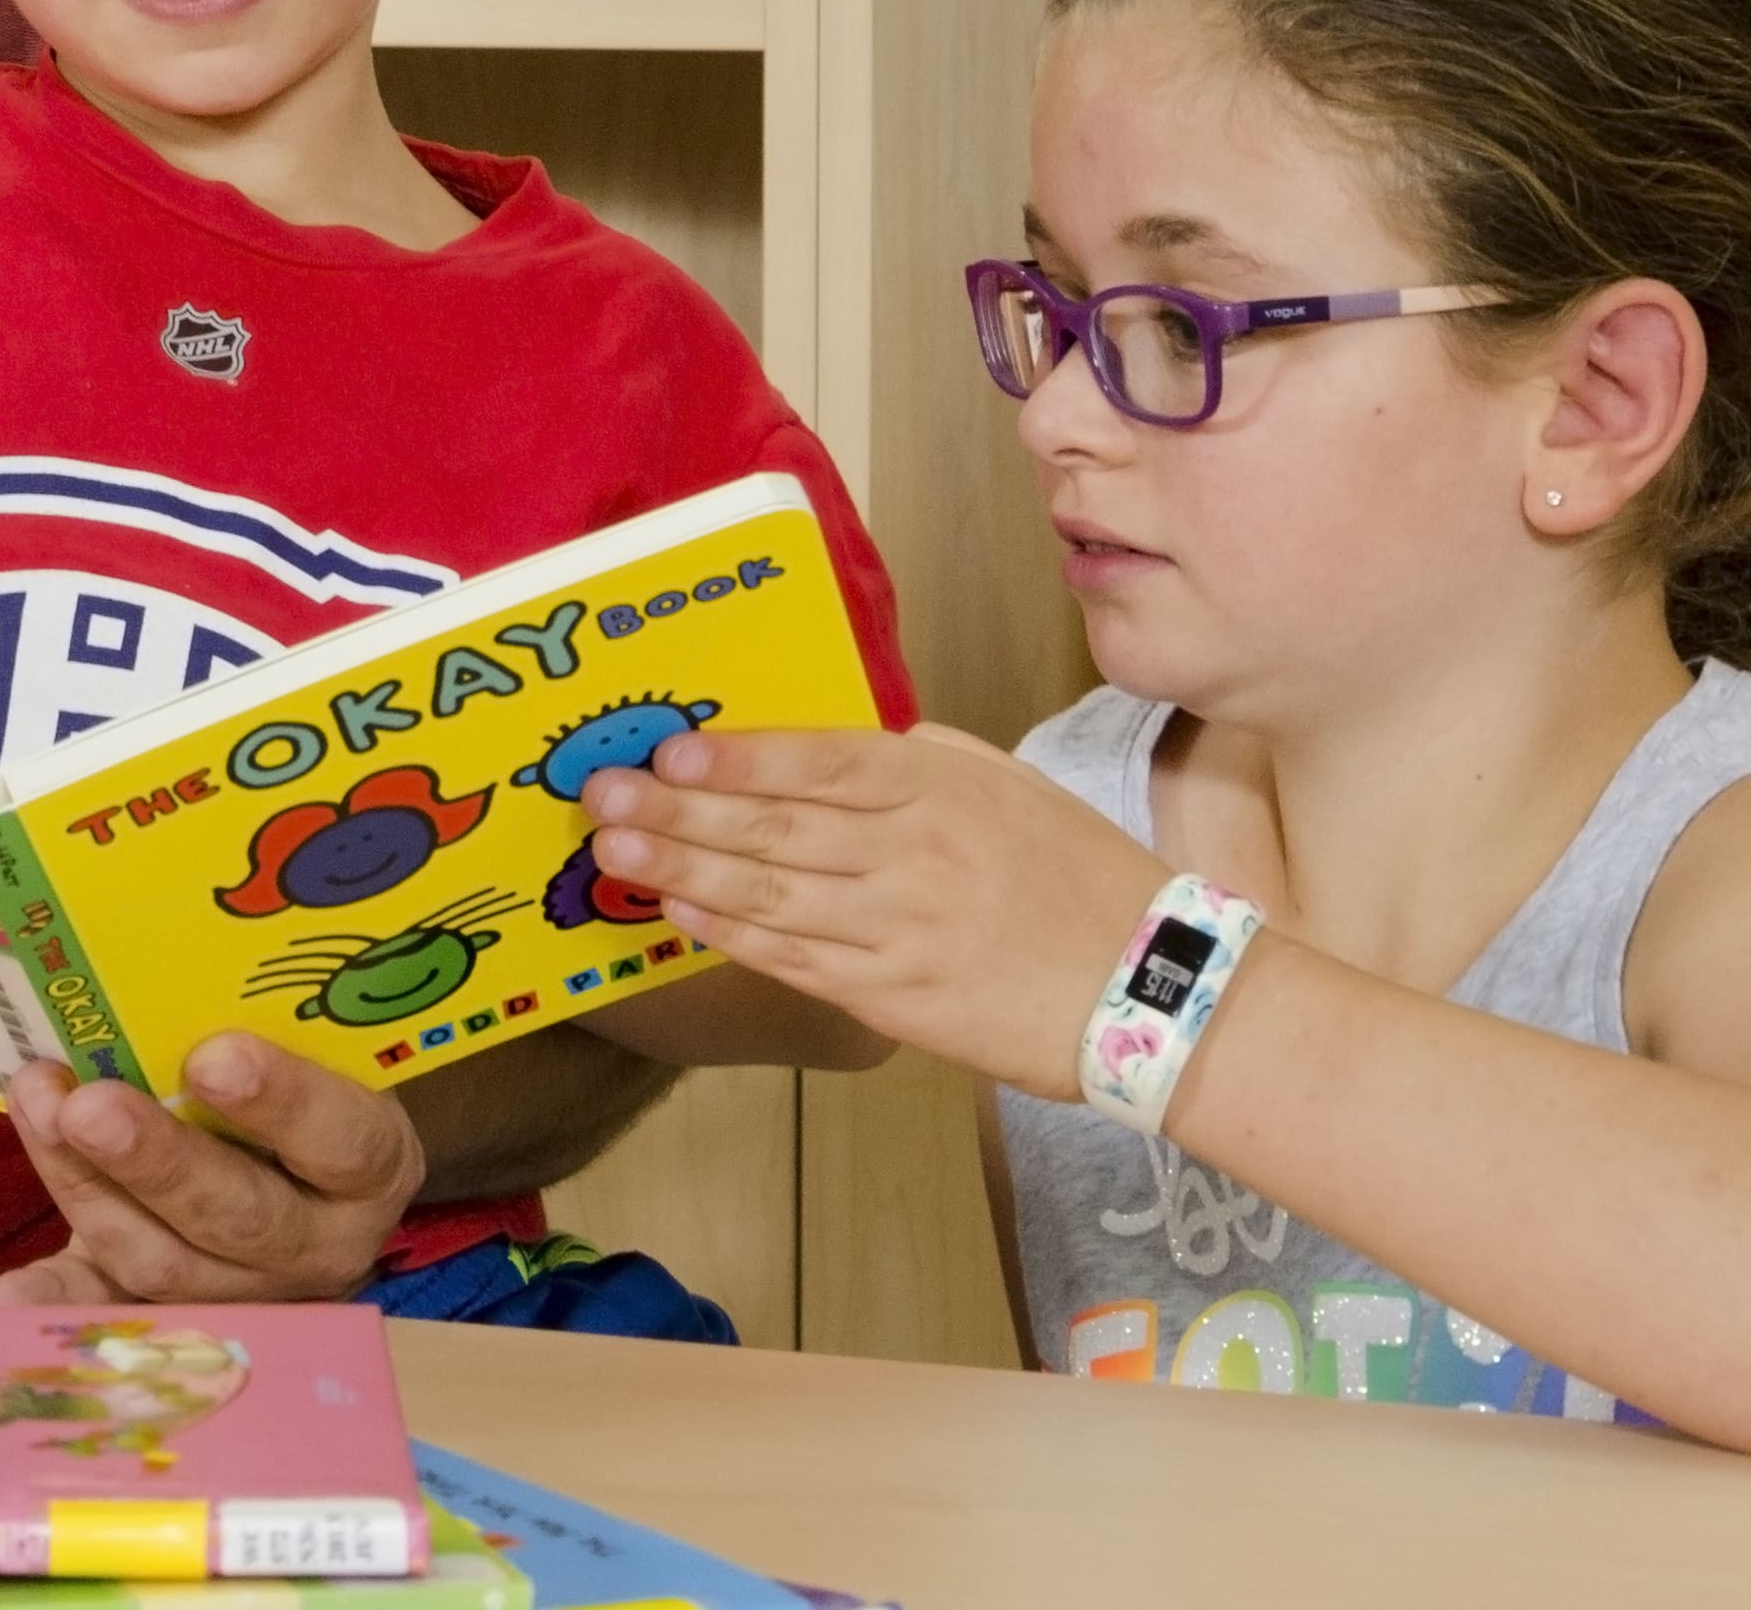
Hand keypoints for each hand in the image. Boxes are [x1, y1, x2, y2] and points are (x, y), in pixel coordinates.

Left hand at [0, 1036, 424, 1305]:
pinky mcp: (173, 1324)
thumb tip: (164, 971)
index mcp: (368, 1168)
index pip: (345, 1142)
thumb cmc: (294, 1089)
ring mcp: (246, 1295)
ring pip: (165, 1262)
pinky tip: (6, 1299)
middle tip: (89, 1106)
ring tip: (39, 1111)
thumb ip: (247, 1038)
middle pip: (242, 1216)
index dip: (282, 1102)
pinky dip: (54, 1304)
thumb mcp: (304, 1056)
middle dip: (158, 1161)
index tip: (212, 1056)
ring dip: (87, 1186)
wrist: (300, 1175)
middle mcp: (320, 1247)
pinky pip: (110, 1316)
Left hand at [584, 725, 1175, 1099]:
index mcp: (942, 789)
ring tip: (616, 853)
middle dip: (677, 814)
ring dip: (684, 874)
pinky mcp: (895, 999)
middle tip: (601, 798)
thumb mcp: (1006, 785)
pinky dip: (732, 937)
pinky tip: (680, 915)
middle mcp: (914, 856)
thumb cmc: (1076, 875)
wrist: (1150, 988)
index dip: (738, 760)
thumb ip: (914, 761)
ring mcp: (901, 932)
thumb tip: (818, 749)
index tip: (668, 752)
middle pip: (775, 830)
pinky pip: (796, 961)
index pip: (821, 762)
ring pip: (771, 898)